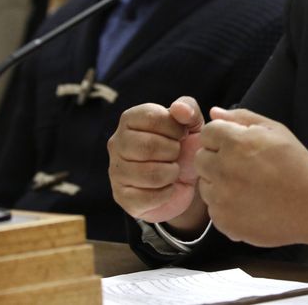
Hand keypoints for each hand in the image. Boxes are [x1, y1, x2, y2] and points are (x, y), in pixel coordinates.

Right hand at [107, 96, 208, 230]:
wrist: (184, 181)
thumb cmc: (184, 145)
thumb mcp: (191, 123)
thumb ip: (188, 109)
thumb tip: (179, 109)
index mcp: (130, 119)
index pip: (152, 118)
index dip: (175, 128)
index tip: (182, 134)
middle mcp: (117, 143)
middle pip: (148, 147)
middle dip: (173, 151)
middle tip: (177, 154)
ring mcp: (116, 171)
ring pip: (149, 174)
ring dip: (171, 173)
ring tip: (173, 170)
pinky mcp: (121, 196)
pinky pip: (147, 197)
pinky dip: (166, 193)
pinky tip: (168, 187)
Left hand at [196, 107, 307, 247]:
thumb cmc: (296, 164)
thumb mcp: (275, 130)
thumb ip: (242, 118)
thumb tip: (215, 113)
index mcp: (236, 143)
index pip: (207, 132)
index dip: (221, 136)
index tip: (237, 145)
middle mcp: (224, 169)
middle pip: (200, 158)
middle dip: (216, 158)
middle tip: (241, 165)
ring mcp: (222, 198)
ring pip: (204, 184)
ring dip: (219, 182)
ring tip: (247, 185)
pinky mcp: (224, 221)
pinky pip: (213, 208)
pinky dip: (226, 205)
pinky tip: (248, 202)